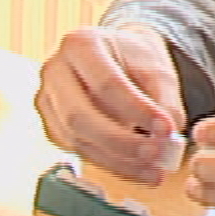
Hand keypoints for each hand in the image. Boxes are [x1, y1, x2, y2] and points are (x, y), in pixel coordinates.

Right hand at [37, 25, 191, 182]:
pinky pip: (78, 152)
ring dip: (118, 161)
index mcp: (79, 44)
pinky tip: (137, 169)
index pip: (105, 83)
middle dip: (120, 142)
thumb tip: (167, 141)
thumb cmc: (135, 60)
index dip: (137, 111)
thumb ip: (165, 102)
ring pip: (77, 140)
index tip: (166, 130)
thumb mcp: (157, 69)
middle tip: (155, 156)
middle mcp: (54, 71)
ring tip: (154, 171)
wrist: (116, 58)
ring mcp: (47, 101)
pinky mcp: (52, 126)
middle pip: (79, 116)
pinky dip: (110, 165)